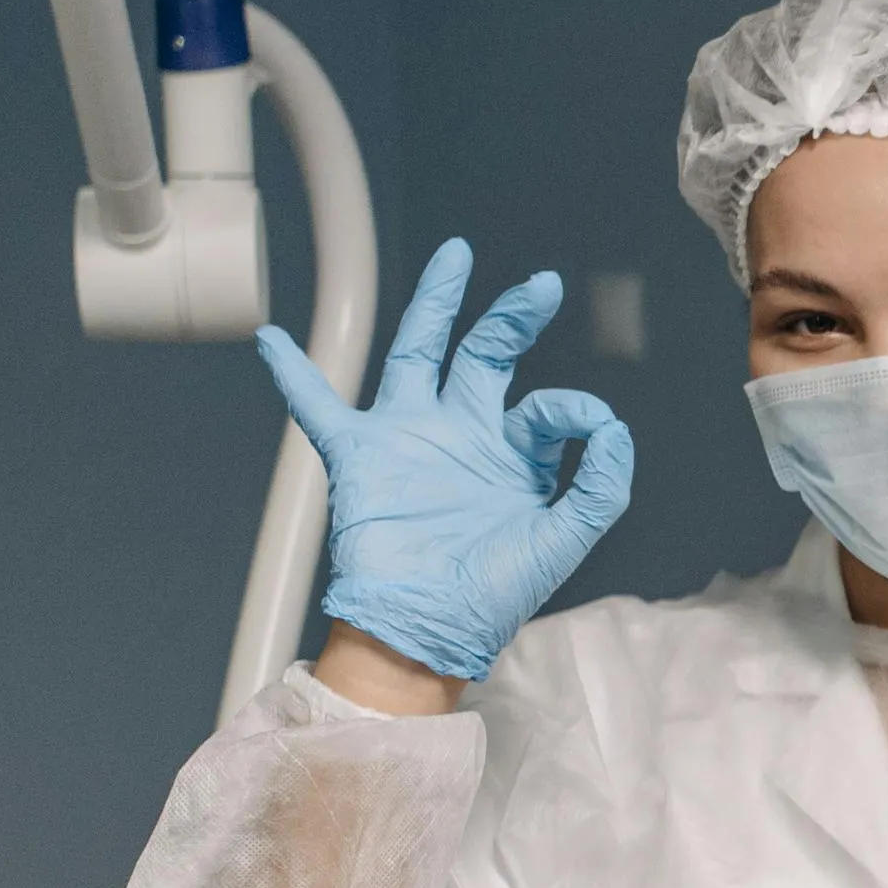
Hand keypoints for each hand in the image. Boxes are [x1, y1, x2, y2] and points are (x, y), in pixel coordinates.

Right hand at [260, 237, 632, 681]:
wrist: (428, 630)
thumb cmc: (495, 594)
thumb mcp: (565, 538)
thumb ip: (601, 484)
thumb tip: (615, 426)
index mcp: (514, 459)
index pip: (548, 409)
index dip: (574, 408)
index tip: (589, 421)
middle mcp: (463, 438)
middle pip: (485, 356)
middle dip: (512, 318)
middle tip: (542, 284)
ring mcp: (410, 440)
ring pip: (418, 354)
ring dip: (435, 305)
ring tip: (455, 257)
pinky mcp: (360, 455)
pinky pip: (318, 406)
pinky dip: (294, 373)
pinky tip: (272, 338)